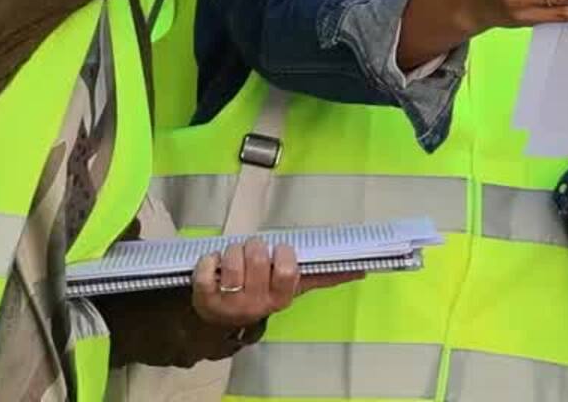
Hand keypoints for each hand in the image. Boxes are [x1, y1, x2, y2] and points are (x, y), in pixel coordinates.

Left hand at [190, 238, 361, 327]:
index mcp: (280, 298)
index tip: (279, 253)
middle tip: (253, 253)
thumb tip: (363, 269)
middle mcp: (256, 303)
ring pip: (233, 259)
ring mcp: (229, 302)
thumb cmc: (262, 295)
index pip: (288, 271)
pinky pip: (206, 268)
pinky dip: (208, 260)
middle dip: (255, 246)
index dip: (283, 255)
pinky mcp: (204, 297)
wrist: (222, 321)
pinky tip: (213, 265)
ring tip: (233, 259)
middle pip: (259, 257)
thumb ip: (323, 277)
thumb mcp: (292, 289)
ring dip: (232, 251)